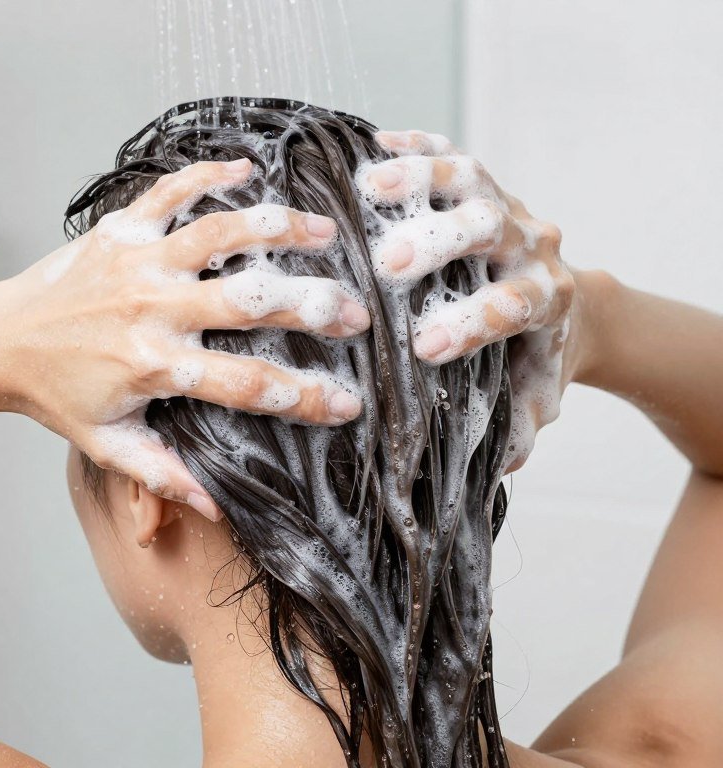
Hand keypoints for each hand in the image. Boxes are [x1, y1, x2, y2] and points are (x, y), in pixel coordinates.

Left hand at [0, 159, 369, 518]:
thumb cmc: (55, 395)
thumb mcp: (108, 444)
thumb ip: (162, 475)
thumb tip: (218, 508)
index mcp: (154, 367)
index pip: (247, 386)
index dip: (305, 398)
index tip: (349, 403)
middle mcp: (152, 310)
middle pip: (249, 302)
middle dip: (313, 305)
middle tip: (357, 311)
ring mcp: (137, 263)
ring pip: (220, 233)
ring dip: (279, 228)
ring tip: (326, 229)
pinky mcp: (119, 230)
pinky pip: (170, 192)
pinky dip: (208, 174)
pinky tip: (246, 167)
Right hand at [360, 130, 576, 470]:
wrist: (572, 301)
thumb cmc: (538, 354)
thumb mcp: (535, 394)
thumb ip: (521, 423)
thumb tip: (501, 463)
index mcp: (545, 298)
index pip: (511, 305)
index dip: (472, 323)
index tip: (426, 347)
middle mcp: (530, 244)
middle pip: (491, 230)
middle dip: (441, 245)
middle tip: (389, 266)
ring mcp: (507, 206)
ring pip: (472, 180)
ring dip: (421, 180)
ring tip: (370, 188)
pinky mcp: (483, 184)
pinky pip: (452, 154)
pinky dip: (417, 147)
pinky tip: (374, 147)